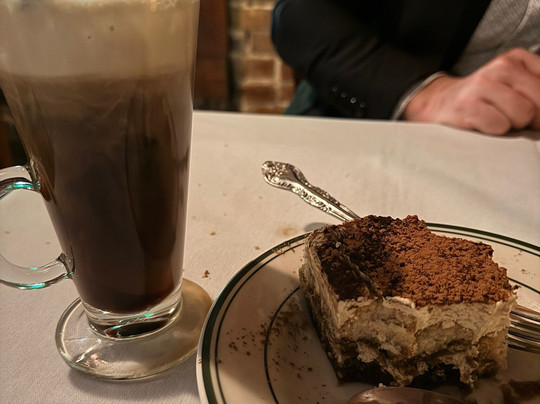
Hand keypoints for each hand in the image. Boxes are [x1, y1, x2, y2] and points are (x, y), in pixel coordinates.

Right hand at [404, 48, 539, 134]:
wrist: (438, 104)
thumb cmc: (481, 101)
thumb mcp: (512, 86)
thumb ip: (535, 91)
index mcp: (515, 59)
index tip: (531, 113)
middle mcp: (500, 67)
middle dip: (531, 118)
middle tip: (510, 119)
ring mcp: (481, 85)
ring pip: (523, 114)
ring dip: (511, 125)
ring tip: (494, 119)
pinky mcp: (467, 105)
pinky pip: (499, 126)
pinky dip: (493, 131)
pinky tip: (481, 125)